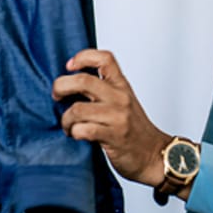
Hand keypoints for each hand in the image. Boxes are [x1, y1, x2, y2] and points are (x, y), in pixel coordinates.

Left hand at [52, 49, 171, 186]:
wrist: (155, 155)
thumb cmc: (135, 130)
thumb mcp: (123, 102)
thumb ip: (103, 91)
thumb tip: (69, 84)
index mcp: (122, 86)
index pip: (104, 58)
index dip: (83, 57)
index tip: (70, 66)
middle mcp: (120, 98)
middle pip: (83, 80)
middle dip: (60, 87)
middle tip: (56, 96)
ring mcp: (117, 117)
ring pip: (77, 109)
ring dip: (65, 119)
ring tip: (68, 125)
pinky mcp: (113, 136)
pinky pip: (83, 130)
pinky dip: (74, 133)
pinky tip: (76, 135)